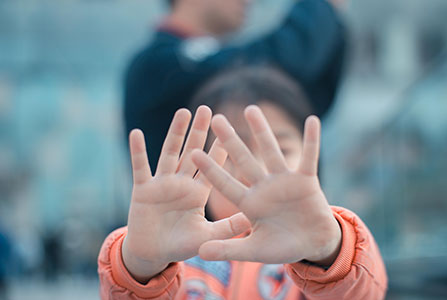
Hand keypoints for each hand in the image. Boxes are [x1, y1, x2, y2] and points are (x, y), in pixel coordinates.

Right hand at [122, 106, 250, 282]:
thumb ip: (228, 228)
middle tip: (206, 109)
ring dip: (175, 133)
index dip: (219, 148)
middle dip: (199, 131)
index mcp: (198, 192)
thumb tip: (254, 220)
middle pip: (192, 152)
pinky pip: (140, 167)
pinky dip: (138, 151)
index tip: (230, 129)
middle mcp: (181, 183)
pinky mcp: (143, 189)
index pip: (212, 166)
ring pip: (170, 153)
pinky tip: (136, 133)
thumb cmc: (181, 245)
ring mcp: (162, 183)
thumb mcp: (207, 236)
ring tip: (183, 112)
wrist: (153, 254)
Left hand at [192, 105, 341, 265]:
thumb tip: (200, 254)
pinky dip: (312, 140)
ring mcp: (285, 181)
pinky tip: (312, 120)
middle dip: (230, 141)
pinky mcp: (307, 180)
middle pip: (244, 160)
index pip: (226, 183)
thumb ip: (229, 249)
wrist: (312, 245)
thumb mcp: (254, 250)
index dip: (211, 169)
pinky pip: (310, 157)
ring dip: (262, 131)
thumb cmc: (282, 247)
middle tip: (215, 119)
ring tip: (251, 109)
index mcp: (249, 203)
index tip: (193, 152)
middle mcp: (264, 187)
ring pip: (271, 152)